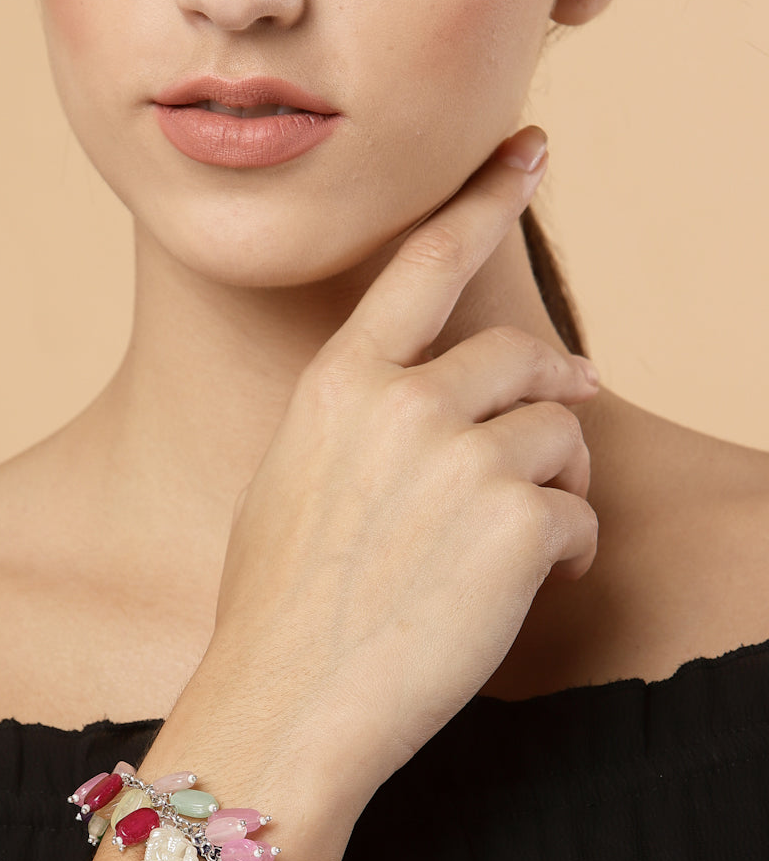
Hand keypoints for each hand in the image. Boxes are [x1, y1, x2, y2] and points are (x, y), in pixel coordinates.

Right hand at [203, 128, 598, 812]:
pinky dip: (573, 546)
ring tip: (528, 541)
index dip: (485, 199)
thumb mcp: (291, 485)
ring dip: (561, 481)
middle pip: (522, 355)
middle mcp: (399, 402)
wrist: (283, 710)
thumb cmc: (278, 611)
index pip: (423, 263)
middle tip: (570, 420)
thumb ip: (358, 425)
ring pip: (562, 431)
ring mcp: (459, 456)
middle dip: (554, 389)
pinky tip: (535, 583)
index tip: (528, 150)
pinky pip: (581, 508)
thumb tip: (431, 403)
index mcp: (336, 385)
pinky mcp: (516, 519)